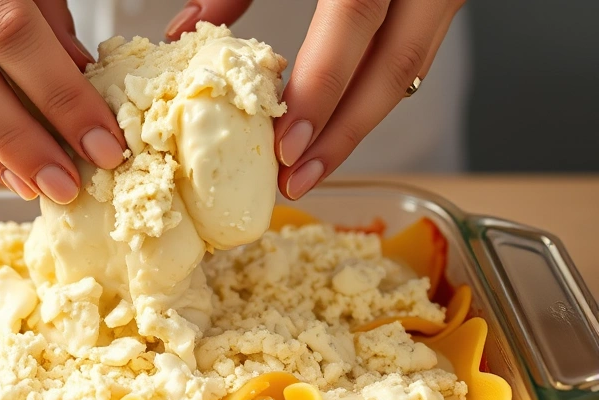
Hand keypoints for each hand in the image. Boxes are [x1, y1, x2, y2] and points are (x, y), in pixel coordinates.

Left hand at [167, 0, 465, 199]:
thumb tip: (184, 31)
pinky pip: (415, 50)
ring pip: (412, 66)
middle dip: (346, 132)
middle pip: (397, 64)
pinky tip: (338, 123)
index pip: (354, 20)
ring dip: (361, 123)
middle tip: (297, 180)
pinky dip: (374, 90)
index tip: (286, 142)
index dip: (322, 87)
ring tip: (312, 167)